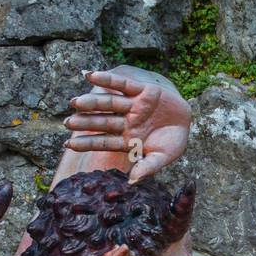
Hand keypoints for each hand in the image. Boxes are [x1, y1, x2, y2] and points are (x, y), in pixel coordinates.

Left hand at [64, 68, 189, 182]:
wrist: (187, 122)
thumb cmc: (172, 142)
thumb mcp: (162, 158)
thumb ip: (148, 168)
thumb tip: (132, 181)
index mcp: (127, 139)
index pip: (103, 141)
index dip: (87, 143)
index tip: (68, 144)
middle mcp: (125, 121)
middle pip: (102, 121)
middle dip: (85, 122)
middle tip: (67, 123)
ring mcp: (132, 105)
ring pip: (108, 103)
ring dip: (91, 102)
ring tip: (75, 102)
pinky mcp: (141, 90)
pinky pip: (121, 84)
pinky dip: (107, 79)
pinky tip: (89, 74)